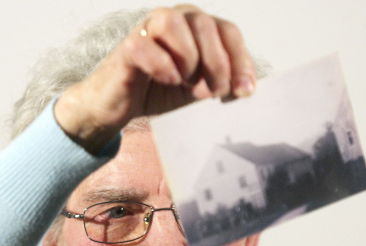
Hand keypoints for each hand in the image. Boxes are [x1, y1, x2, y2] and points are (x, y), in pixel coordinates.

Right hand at [54, 5, 255, 153]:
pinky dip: (163, 66)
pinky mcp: (128, 47)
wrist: (120, 105)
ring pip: (175, 23)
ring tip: (187, 83)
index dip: (240, 60)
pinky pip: (147, 47)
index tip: (245, 91)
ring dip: (189, 58)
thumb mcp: (199, 89)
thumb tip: (246, 89)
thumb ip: (222, 82)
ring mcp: (148, 29)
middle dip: (217, 63)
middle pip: (206, 25)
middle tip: (215, 92)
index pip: (228, 32)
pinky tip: (168, 81)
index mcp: (197, 27)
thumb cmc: (160, 92)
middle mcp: (175, 20)